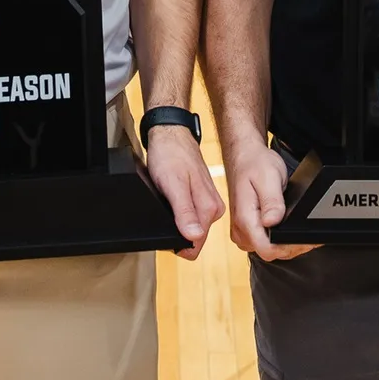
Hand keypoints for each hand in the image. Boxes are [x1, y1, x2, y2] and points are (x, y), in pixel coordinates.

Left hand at [143, 124, 224, 259]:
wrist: (171, 134)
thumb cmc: (170, 155)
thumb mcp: (173, 185)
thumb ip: (184, 212)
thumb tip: (194, 236)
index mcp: (210, 208)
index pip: (196, 245)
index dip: (177, 244)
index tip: (164, 232)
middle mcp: (214, 208)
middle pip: (194, 237)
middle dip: (177, 231)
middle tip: (164, 208)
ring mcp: (209, 202)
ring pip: (192, 227)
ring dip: (177, 221)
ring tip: (167, 201)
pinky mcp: (202, 198)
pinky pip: (191, 216)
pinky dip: (178, 213)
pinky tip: (171, 200)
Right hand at [225, 139, 315, 259]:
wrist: (245, 157)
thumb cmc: (255, 164)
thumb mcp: (268, 177)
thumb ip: (272, 201)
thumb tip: (273, 221)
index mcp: (245, 218)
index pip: (267, 250)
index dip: (288, 248)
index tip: (303, 239)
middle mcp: (241, 229)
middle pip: (270, 252)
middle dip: (291, 246)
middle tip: (308, 235)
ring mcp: (242, 231)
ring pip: (268, 249)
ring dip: (286, 244)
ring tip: (300, 232)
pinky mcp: (247, 229)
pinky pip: (264, 242)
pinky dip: (279, 239)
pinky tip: (288, 229)